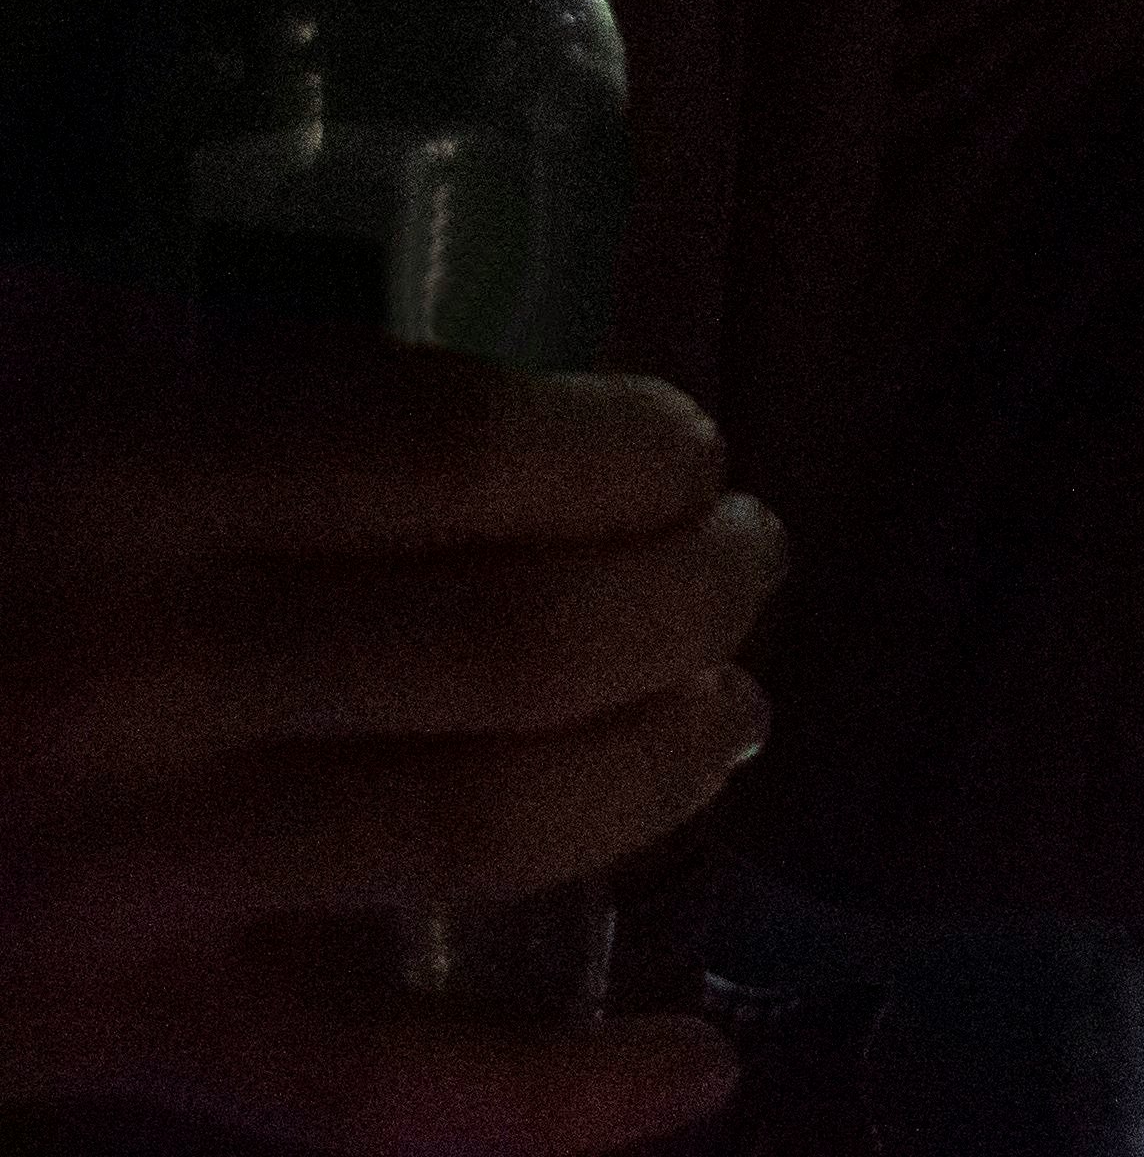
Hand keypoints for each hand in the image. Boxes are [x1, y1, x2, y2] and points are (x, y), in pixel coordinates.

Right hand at [0, 291, 778, 1149]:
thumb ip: (170, 361)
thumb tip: (410, 391)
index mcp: (109, 480)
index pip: (468, 451)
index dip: (627, 449)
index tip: (681, 452)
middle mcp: (140, 678)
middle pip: (528, 643)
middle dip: (690, 601)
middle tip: (743, 572)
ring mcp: (128, 878)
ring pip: (495, 833)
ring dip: (662, 773)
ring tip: (725, 716)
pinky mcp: (99, 1038)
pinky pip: (369, 1093)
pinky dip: (554, 1097)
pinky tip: (690, 1068)